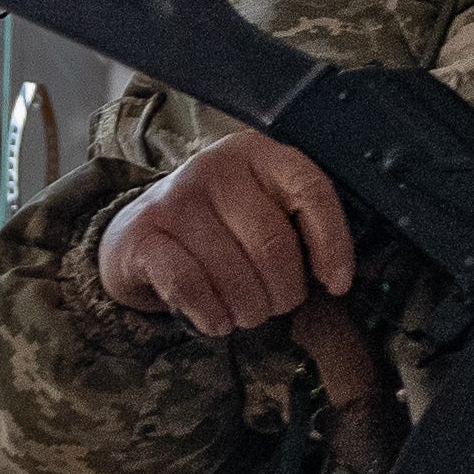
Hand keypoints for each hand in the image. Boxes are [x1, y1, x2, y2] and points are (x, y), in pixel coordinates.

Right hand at [93, 132, 357, 336]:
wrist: (137, 236)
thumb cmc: (216, 230)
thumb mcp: (259, 209)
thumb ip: (297, 226)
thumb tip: (337, 278)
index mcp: (257, 153)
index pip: (310, 192)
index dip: (332, 244)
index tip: (337, 284)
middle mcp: (215, 166)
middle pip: (274, 244)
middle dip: (284, 293)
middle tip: (276, 305)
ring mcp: (175, 198)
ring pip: (234, 273)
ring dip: (248, 311)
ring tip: (245, 313)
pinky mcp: (144, 233)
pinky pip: (192, 287)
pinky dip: (213, 316)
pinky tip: (216, 320)